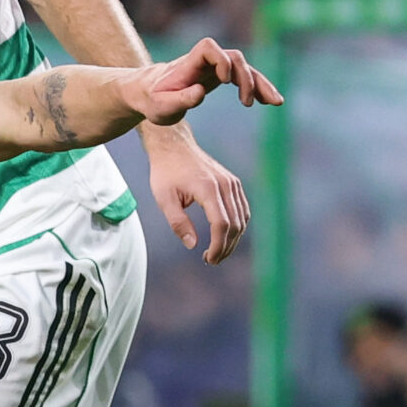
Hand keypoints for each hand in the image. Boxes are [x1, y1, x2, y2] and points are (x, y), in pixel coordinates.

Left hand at [120, 39, 280, 129]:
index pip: (207, 48)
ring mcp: (214, 67)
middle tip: (248, 102)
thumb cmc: (152, 100)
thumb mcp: (161, 106)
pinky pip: (243, 78)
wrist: (147, 94)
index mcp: (188, 63)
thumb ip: (180, 99)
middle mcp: (204, 61)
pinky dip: (256, 88)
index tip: (224, 81)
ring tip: (275, 102)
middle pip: (233, 57)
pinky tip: (268, 101)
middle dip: (245, 78)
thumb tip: (200, 92)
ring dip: (260, 83)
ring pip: (244, 68)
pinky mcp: (220, 76)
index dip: (220, 59)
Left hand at [140, 118, 251, 261]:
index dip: (218, 245)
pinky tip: (225, 236)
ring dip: (233, 238)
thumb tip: (192, 245)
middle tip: (212, 260)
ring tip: (218, 252)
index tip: (209, 259)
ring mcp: (232, 183)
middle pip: (235, 224)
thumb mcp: (164, 199)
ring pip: (242, 217)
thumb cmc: (166, 172)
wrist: (174, 146)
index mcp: (208, 188)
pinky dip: (237, 225)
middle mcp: (225, 185)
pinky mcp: (233, 183)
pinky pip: (242, 208)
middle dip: (226, 246)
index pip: (221, 224)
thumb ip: (178, 222)